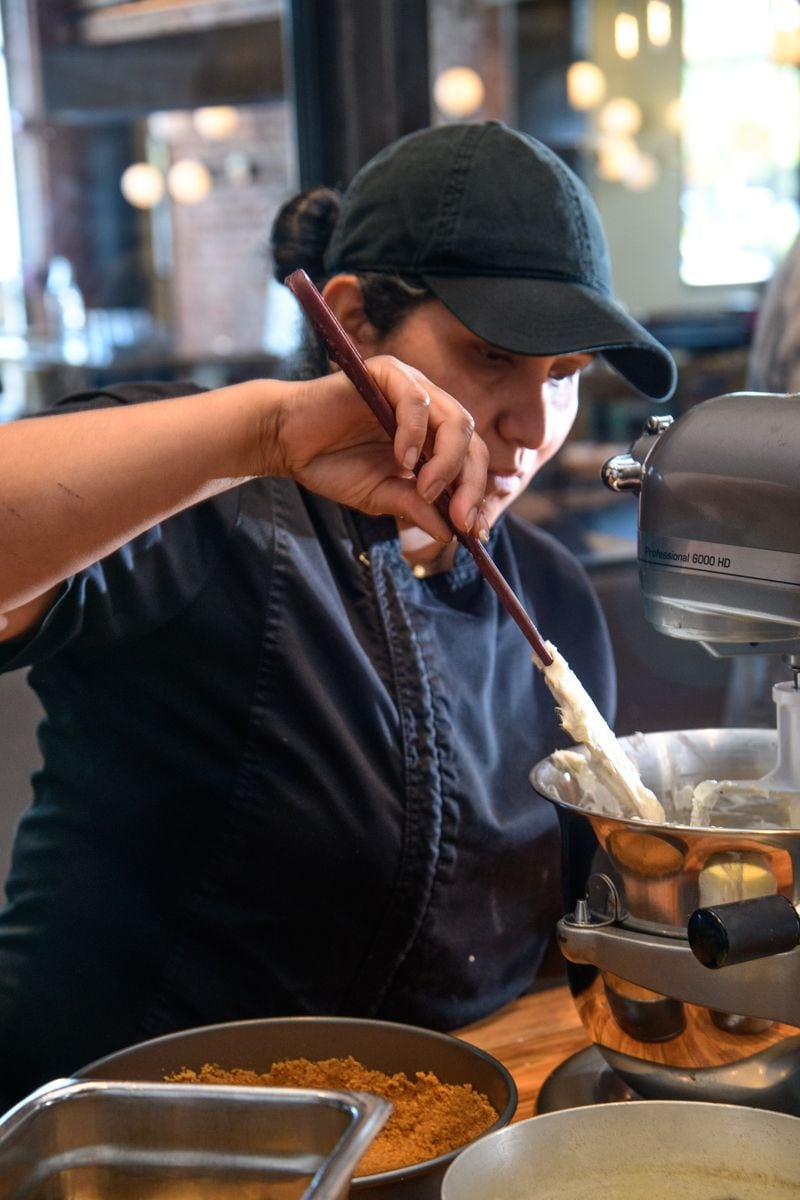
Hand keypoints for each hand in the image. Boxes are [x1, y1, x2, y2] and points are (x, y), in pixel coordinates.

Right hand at [268, 357, 488, 542]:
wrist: (286, 442)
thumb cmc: (332, 465)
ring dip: (447, 462)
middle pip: (471, 441)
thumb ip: (415, 507)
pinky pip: (416, 400)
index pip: (470, 461)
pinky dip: (415, 432)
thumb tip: (452, 533)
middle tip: (458, 518)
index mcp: (432, 437)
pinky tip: (402, 460)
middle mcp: (429, 410)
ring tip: (426, 490)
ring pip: (455, 419)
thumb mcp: (381, 496)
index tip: (472, 532)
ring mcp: (411, 388)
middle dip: (470, 484)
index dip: (475, 495)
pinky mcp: (388, 372)